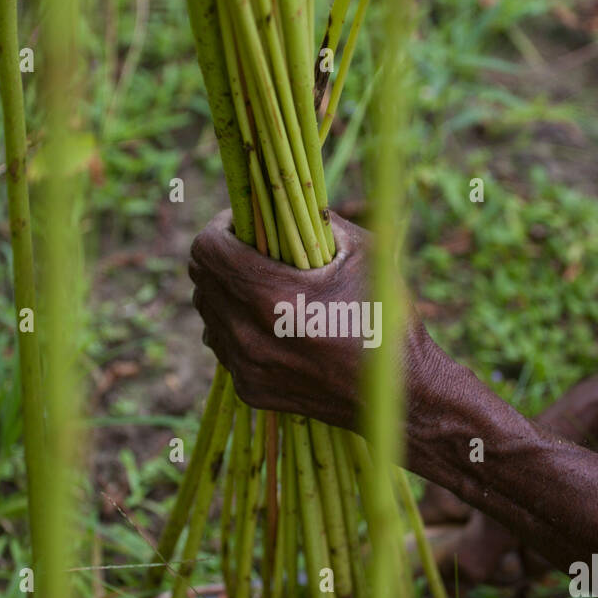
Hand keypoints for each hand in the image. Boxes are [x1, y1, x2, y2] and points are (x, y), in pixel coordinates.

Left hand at [188, 209, 433, 430]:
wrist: (396, 396)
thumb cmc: (386, 318)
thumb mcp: (363, 253)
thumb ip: (318, 219)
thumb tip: (288, 201)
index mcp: (271, 296)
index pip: (206, 248)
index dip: (222, 228)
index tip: (246, 226)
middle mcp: (247, 334)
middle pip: (201, 279)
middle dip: (223, 258)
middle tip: (255, 254)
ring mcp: (245, 366)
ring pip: (208, 313)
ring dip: (228, 295)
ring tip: (265, 292)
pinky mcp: (249, 388)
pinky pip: (223, 346)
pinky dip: (238, 329)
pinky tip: (274, 327)